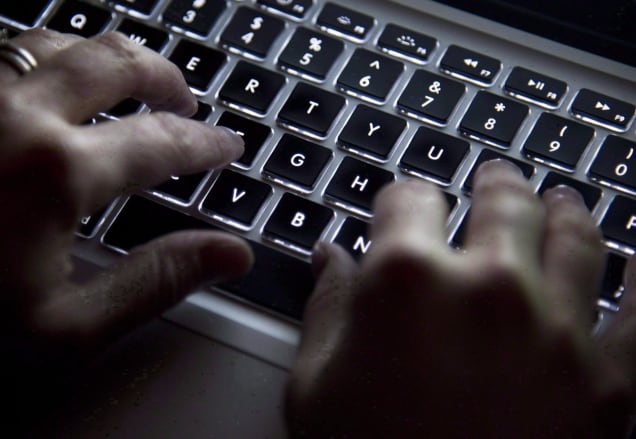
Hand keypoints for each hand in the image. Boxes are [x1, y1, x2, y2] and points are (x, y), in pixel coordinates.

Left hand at [0, 29, 251, 369]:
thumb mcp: (67, 328)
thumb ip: (156, 281)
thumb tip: (226, 254)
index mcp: (57, 173)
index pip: (161, 141)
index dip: (205, 144)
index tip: (226, 148)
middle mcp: (14, 119)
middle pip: (115, 63)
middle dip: (165, 77)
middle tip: (185, 100)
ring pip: (56, 43)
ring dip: (103, 56)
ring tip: (126, 78)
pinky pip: (0, 54)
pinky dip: (43, 61)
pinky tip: (49, 84)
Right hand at [286, 161, 634, 437]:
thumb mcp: (313, 387)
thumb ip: (325, 309)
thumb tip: (331, 258)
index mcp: (406, 282)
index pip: (407, 199)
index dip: (401, 198)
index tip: (402, 205)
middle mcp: (488, 288)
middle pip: (501, 201)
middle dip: (493, 183)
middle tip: (495, 177)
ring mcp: (557, 330)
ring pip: (576, 236)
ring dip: (567, 210)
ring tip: (563, 201)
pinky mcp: (608, 382)